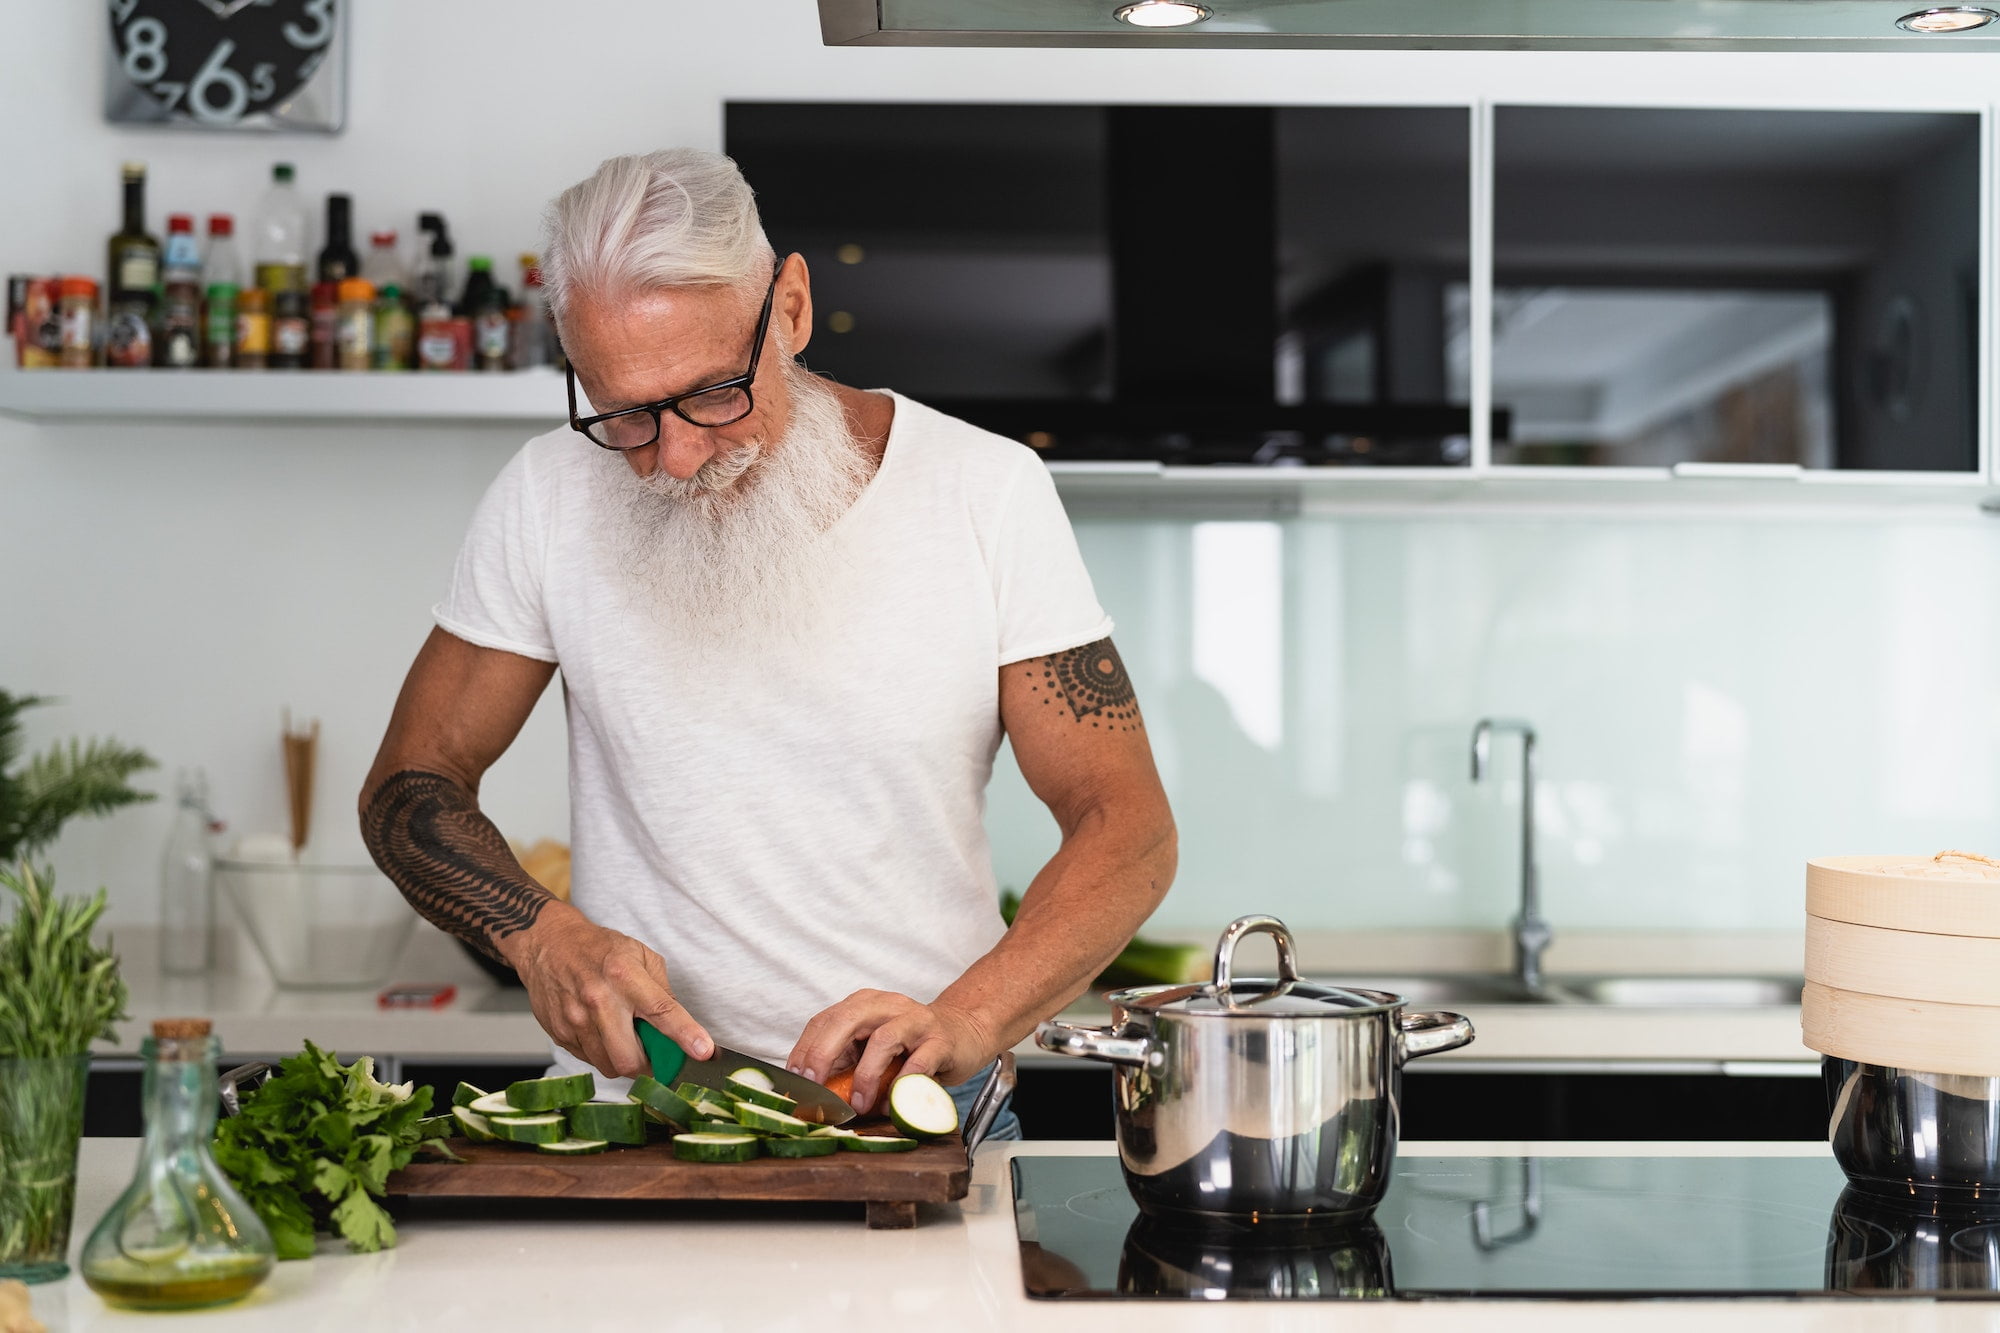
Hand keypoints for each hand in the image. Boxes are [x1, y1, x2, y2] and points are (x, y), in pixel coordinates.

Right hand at [500, 902, 712, 1078]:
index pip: (662, 1011)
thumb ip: (663, 991)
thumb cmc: (598, 948)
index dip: (686, 1034)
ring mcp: (575, 1020)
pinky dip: (602, 1054)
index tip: (704, 1052)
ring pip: (608, 1066)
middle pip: (629, 1059)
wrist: (547, 943)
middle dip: (648, 1066)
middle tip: (653, 1053)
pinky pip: (589, 1060)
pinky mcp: (559, 1034)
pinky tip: (602, 1032)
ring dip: (624, 1061)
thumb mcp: (640, 955)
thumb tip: (684, 1026)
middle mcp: (599, 1000)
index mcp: (625, 976)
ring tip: (624, 1036)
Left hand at [787, 990, 991, 1114]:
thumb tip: (811, 1092)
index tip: (796, 1079)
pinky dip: (901, 1085)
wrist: (964, 1032)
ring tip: (859, 1103)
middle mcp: (886, 1005)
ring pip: (883, 1039)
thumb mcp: (871, 1048)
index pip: (824, 1020)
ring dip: (865, 1075)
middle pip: (846, 1021)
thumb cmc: (911, 1045)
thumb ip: (845, 1062)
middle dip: (824, 1054)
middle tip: (815, 1087)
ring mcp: (915, 1020)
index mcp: (863, 1004)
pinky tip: (892, 1103)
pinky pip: (918, 1061)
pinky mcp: (940, 1039)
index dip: (805, 1049)